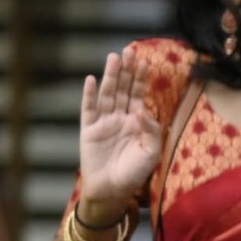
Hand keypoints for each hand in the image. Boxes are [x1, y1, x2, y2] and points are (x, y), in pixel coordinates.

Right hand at [74, 51, 163, 220]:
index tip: (146, 60)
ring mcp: (104, 122)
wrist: (112, 190)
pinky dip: (90, 95)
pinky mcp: (89, 130)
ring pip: (108, 94)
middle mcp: (120, 118)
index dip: (142, 78)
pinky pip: (89, 109)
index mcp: (137, 122)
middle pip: (124, 89)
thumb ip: (151, 131)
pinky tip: (91, 80)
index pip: (140, 95)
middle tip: (130, 50)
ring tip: (114, 58)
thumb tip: (142, 110)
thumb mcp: (151, 153)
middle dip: (127, 70)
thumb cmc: (135, 173)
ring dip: (111, 76)